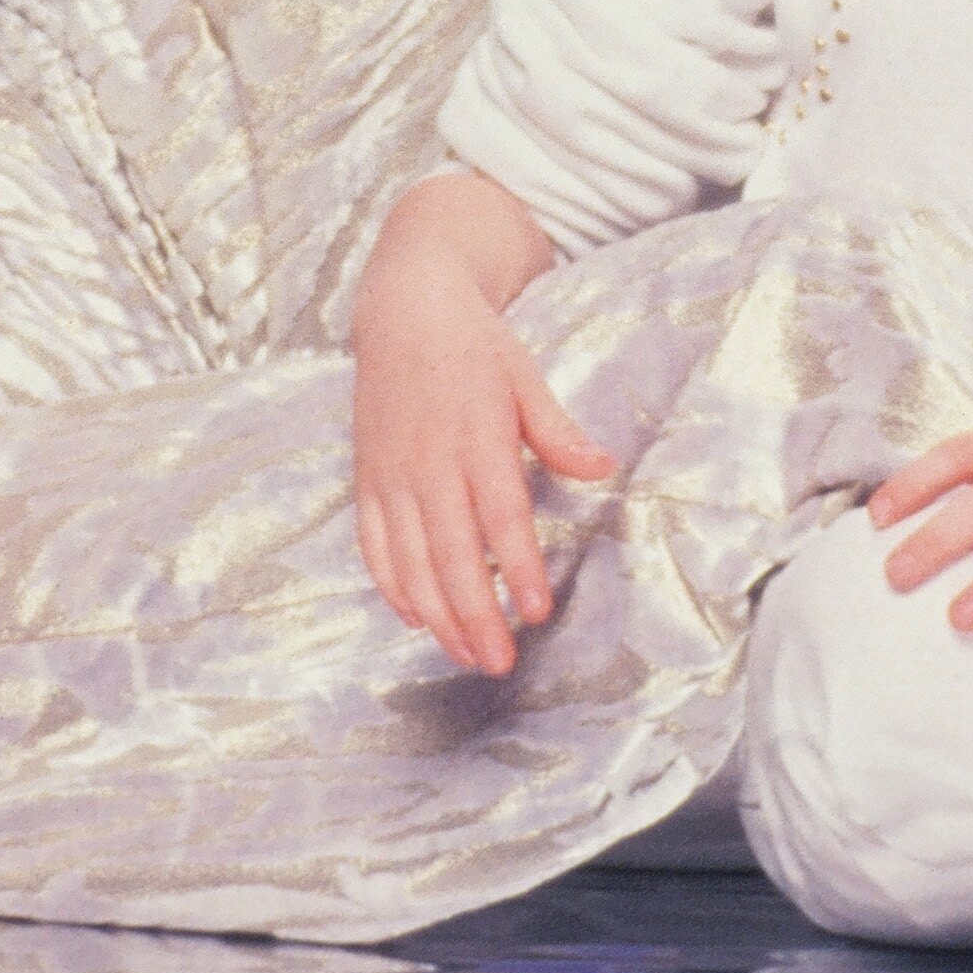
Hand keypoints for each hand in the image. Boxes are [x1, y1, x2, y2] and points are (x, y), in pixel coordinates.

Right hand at [351, 260, 614, 678]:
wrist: (404, 310)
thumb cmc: (474, 346)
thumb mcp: (524, 376)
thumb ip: (557, 431)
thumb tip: (604, 467)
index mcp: (476, 435)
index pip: (501, 516)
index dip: (519, 567)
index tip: (538, 612)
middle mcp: (429, 461)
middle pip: (451, 553)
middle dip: (476, 614)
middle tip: (501, 662)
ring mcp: (392, 473)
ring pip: (409, 560)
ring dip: (438, 614)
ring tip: (466, 654)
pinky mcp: (368, 478)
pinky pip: (374, 544)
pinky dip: (392, 585)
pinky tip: (416, 618)